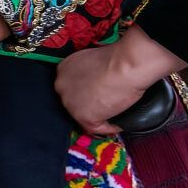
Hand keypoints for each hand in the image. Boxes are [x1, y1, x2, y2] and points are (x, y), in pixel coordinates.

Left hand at [54, 30, 184, 134]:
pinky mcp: (83, 116)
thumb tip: (98, 82)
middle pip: (75, 102)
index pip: (72, 87)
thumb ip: (89, 72)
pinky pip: (96, 128)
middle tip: (107, 108)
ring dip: (99, 118)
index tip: (97, 97)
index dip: (85, 94)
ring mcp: (70, 102)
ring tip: (115, 117)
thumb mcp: (94, 60)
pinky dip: (109, 128)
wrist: (125, 65)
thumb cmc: (117, 58)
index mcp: (63, 70)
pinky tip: (119, 125)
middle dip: (90, 106)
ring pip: (84, 116)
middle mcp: (61, 86)